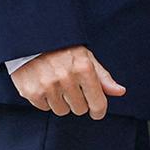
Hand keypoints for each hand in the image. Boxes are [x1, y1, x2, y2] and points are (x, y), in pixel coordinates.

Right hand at [8, 45, 125, 119]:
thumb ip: (102, 76)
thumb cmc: (60, 48)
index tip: (95, 110)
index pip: (98, 104)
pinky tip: (42, 84)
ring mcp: (48, 85)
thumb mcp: (85, 56)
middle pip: (80, 109)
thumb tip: (120, 91)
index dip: (98, 110)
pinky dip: (44, 99)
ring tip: (54, 83)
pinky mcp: (31, 91)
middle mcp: (66, 77)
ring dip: (59, 101)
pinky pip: (44, 107)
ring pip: (62, 111)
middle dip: (76, 100)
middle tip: (68, 85)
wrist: (28, 38)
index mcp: (83, 68)